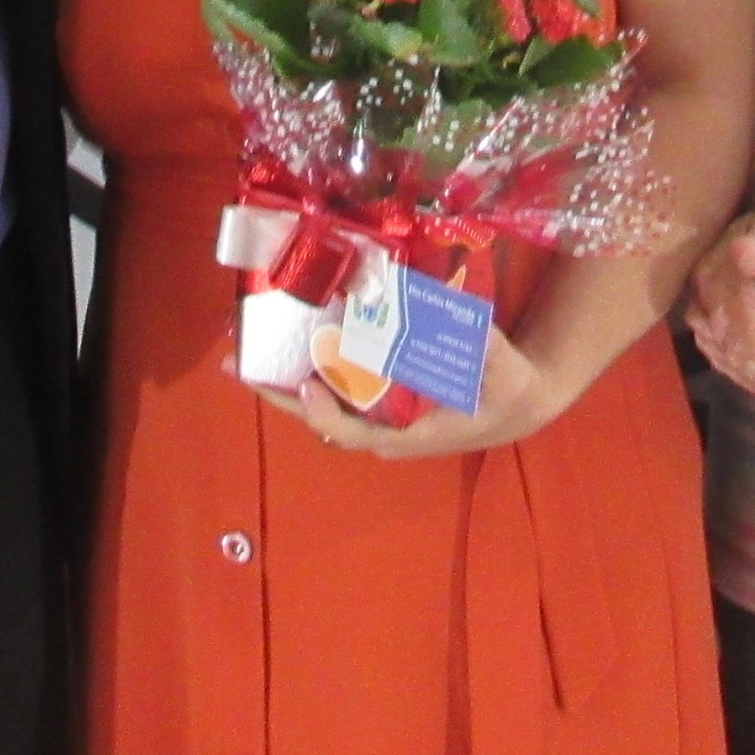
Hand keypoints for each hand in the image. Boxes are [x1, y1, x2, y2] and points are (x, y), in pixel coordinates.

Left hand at [239, 330, 568, 458]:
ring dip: (283, 380)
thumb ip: (488, 351)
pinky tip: (284, 342)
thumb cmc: (510, 391)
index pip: (357, 433)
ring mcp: (377, 416)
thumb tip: (466, 321)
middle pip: (321, 420)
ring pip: (321, 404)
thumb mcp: (507, 373)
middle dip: (279, 394)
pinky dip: (307, 367)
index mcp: (411, 433)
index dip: (328, 414)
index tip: (309, 386)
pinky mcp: (377, 399)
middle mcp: (385, 429)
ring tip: (243, 352)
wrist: (516, 401)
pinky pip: (334, 388)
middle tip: (238, 365)